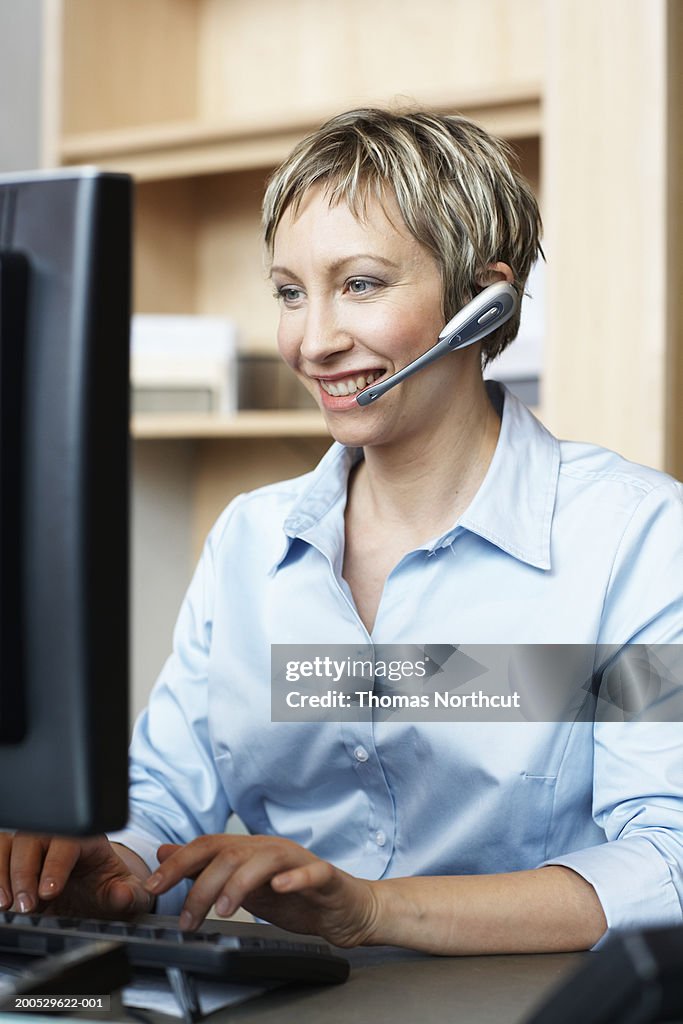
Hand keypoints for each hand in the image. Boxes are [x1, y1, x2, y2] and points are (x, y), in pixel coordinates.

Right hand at [0, 832, 153, 918]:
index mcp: (85, 838)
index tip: (49, 892)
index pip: (67, 842)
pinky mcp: (12, 858)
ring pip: (7, 844)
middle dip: (24, 874)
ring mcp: (31, 845)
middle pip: (31, 840)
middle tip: (26, 906)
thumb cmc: (106, 887)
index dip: (55, 866)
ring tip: (5, 904)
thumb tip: (124, 894)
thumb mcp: (124, 890)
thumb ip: (129, 893)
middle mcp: (54, 835)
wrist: (91, 893)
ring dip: (1, 873)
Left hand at [145, 834, 378, 946]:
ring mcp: (299, 861)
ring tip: (224, 909)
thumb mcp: (243, 884)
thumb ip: (205, 868)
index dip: (178, 864)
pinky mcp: (326, 877)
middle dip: (202, 883)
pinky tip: (280, 887)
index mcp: (250, 851)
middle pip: (231, 853)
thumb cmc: (295, 897)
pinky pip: (311, 872)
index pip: (207, 847)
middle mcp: (271, 849)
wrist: (345, 909)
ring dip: (240, 883)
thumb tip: (166, 852)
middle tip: (188, 917)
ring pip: (264, 860)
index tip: (152, 887)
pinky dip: (294, 878)